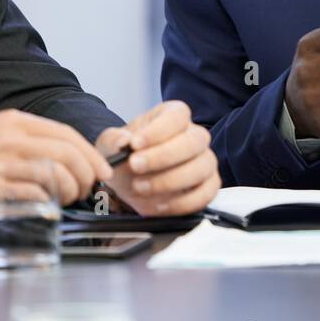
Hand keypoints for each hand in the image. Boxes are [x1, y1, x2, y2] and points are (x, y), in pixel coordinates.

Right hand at [0, 109, 113, 227]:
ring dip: (69, 190)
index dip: (90, 154)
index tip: (102, 171)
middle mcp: (9, 137)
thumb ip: (31, 143)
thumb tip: (74, 159)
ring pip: (54, 173)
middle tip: (87, 189)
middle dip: (85, 174)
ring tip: (67, 199)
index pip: (65, 134)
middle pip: (66, 153)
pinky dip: (47, 201)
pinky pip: (33, 193)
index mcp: (14, 122)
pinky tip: (45, 205)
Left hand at [95, 101, 219, 216]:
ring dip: (170, 181)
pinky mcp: (209, 186)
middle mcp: (195, 136)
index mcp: (174, 116)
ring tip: (140, 188)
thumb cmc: (126, 156)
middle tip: (135, 166)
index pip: (177, 115)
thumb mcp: (111, 144)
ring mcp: (205, 161)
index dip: (158, 130)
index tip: (135, 144)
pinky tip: (158, 205)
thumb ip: (114, 140)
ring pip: (202, 168)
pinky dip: (181, 203)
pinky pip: (205, 194)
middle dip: (164, 156)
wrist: (130, 181)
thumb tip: (123, 142)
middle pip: (194, 141)